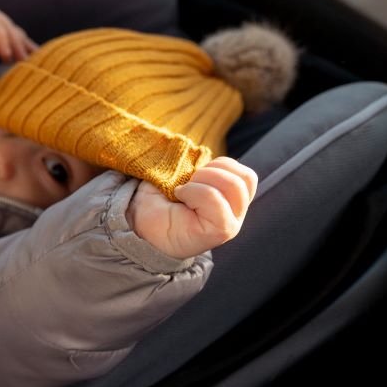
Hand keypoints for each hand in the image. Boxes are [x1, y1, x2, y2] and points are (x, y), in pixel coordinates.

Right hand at [0, 0, 36, 61]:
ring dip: (16, 46)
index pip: (7, 30)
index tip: (26, 56)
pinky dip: (2, 43)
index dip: (17, 43)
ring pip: (7, 31)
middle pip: (12, 30)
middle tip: (37, 60)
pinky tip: (6, 56)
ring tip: (23, 62)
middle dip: (24, 45)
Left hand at [127, 157, 257, 259]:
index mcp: (231, 199)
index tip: (194, 175)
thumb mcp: (183, 175)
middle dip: (212, 171)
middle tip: (187, 183)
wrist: (139, 221)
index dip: (222, 166)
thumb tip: (203, 155)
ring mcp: (230, 224)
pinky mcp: (220, 232)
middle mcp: (235, 213)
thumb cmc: (159, 199)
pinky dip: (195, 192)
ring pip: (234, 186)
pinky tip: (180, 197)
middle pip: (246, 178)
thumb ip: (201, 166)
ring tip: (182, 191)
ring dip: (203, 181)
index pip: (247, 176)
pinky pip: (217, 200)